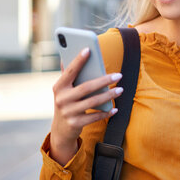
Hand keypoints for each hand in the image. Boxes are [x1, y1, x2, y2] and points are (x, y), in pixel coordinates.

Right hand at [50, 47, 122, 164]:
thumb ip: (70, 75)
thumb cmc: (67, 102)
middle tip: (119, 75)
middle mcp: (61, 99)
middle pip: (86, 88)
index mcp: (59, 87)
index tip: (88, 49)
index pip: (70, 71)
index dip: (78, 60)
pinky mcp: (75, 123)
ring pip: (93, 102)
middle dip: (104, 80)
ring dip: (109, 95)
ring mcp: (68, 112)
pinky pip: (94, 117)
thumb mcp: (65, 90)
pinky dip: (106, 112)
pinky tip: (115, 109)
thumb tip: (77, 53)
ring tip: (121, 90)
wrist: (61, 129)